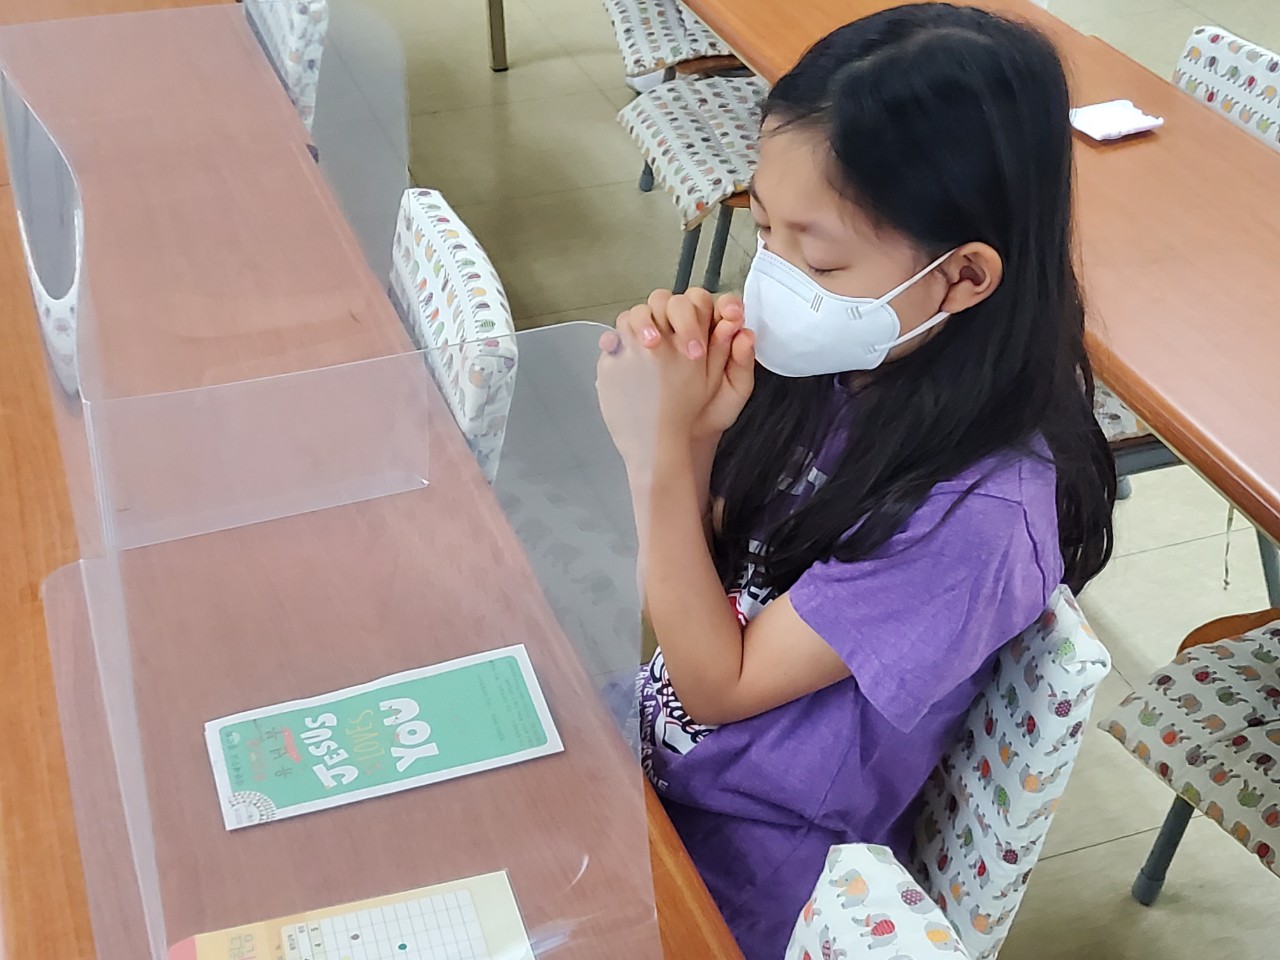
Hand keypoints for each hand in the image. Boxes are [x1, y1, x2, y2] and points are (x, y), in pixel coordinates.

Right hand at [624, 288, 756, 438]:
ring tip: (652, 343)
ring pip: (647, 309)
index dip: (725, 305)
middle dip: (686, 316)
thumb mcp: (734, 391)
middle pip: (680, 302)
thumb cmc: (709, 411)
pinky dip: (618, 334)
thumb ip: (742, 364)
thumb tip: (744, 335)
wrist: (683, 438)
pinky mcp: (629, 348)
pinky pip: (620, 331)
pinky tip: (622, 345)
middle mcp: (681, 328)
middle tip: (693, 347)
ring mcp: (654, 336)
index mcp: (710, 332)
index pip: (716, 305)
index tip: (732, 316)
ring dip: (647, 319)